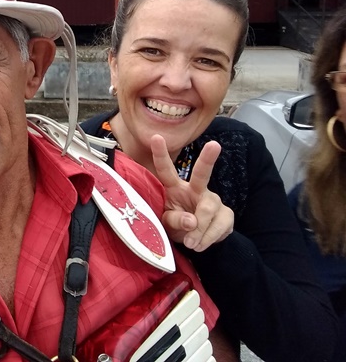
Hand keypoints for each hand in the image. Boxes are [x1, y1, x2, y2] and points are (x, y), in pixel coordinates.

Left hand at [151, 134, 233, 251]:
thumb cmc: (176, 226)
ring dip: (199, 230)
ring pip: (208, 210)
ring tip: (190, 243)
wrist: (197, 243)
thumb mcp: (167, 225)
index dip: (160, 154)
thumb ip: (175, 221)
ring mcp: (212, 200)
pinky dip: (208, 238)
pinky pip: (219, 225)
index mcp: (174, 188)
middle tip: (214, 145)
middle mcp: (195, 189)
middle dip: (207, 159)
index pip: (166, 170)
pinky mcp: (226, 214)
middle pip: (201, 173)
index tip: (156, 137)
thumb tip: (191, 221)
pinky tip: (200, 244)